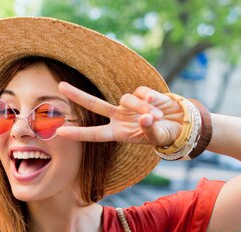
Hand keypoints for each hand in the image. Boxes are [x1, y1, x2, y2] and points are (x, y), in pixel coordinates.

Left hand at [56, 82, 184, 146]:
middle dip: (77, 95)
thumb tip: (144, 118)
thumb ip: (150, 129)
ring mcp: (128, 105)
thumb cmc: (166, 134)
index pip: (94, 134)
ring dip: (142, 107)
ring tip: (157, 116)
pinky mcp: (140, 93)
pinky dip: (151, 98)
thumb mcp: (158, 136)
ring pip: (127, 99)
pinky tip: (159, 105)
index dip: (77, 133)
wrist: (180, 123)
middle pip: (94, 105)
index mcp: (118, 133)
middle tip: (59, 86)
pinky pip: (141, 92)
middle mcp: (119, 118)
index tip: (59, 132)